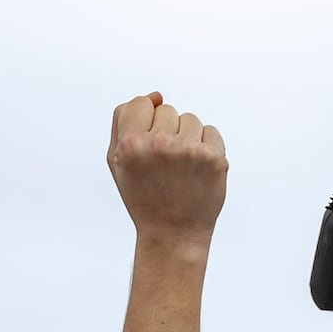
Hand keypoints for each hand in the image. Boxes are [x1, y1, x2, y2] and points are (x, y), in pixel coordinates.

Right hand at [107, 93, 226, 251]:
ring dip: (187, 139)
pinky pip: (211, 132)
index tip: (148, 147)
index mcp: (131, 144)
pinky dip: (207, 148)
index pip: (141, 103)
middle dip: (167, 132)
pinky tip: (197, 171)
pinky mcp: (214, 158)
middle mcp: (160, 144)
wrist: (173, 235)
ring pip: (190, 119)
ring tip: (181, 169)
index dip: (145, 123)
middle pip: (167, 110)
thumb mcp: (118, 161)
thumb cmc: (143, 197)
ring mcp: (189, 151)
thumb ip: (124, 120)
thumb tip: (155, 96)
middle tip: (164, 167)